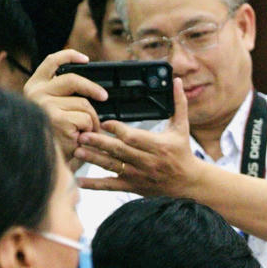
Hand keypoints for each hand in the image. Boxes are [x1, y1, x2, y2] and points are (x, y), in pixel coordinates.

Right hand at [23, 49, 105, 162]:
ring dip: (91, 120)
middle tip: (104, 97)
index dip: (69, 56)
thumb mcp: (54, 111)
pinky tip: (80, 139)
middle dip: (93, 88)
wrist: (46, 163)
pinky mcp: (59, 119)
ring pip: (84, 103)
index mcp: (34, 87)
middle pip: (74, 80)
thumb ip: (64, 95)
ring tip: (83, 132)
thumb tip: (89, 87)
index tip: (85, 59)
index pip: (51, 61)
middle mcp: (36, 93)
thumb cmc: (53, 139)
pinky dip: (90, 130)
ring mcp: (46, 106)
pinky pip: (86, 118)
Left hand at [74, 78, 203, 195]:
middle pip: (119, 151)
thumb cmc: (183, 152)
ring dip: (94, 159)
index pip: (134, 137)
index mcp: (158, 146)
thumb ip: (179, 103)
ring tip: (77, 151)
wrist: (188, 182)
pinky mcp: (134, 186)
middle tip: (82, 135)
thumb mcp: (182, 127)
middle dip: (99, 143)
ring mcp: (139, 175)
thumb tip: (177, 81)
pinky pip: (112, 186)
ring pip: (113, 167)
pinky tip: (80, 181)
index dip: (117, 129)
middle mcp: (147, 161)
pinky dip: (96, 184)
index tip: (104, 122)